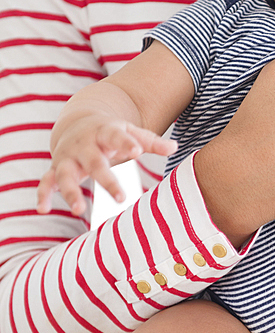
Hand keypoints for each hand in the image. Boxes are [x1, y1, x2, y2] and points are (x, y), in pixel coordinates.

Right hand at [37, 117, 175, 216]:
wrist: (78, 122)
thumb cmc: (111, 132)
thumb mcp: (130, 132)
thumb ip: (150, 141)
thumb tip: (174, 147)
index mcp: (104, 132)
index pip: (116, 137)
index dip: (126, 143)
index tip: (137, 152)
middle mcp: (84, 145)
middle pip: (94, 162)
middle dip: (106, 179)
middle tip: (120, 198)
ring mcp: (67, 157)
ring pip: (65, 174)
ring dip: (70, 192)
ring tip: (79, 210)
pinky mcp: (55, 168)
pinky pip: (46, 181)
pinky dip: (42, 195)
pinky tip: (43, 210)